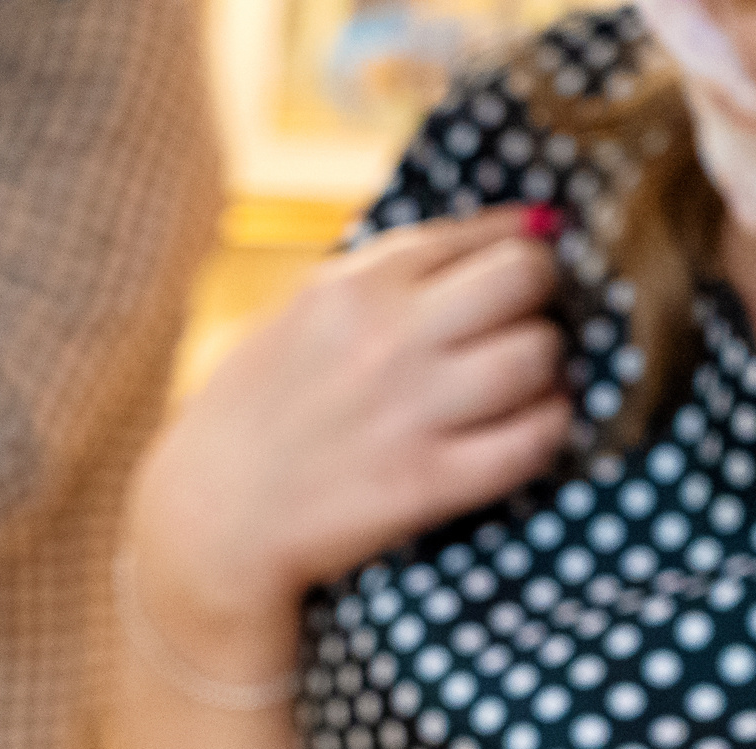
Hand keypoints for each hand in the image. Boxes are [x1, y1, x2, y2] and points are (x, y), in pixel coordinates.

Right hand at [126, 210, 569, 674]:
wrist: (209, 516)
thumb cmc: (255, 411)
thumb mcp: (302, 313)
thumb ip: (389, 273)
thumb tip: (518, 225)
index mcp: (353, 283)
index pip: (481, 233)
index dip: (516, 250)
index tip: (518, 273)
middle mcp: (387, 334)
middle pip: (525, 277)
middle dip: (538, 298)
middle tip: (521, 327)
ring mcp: (411, 408)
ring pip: (539, 354)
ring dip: (545, 369)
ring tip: (520, 387)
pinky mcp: (427, 482)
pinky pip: (535, 438)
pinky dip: (546, 429)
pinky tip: (523, 432)